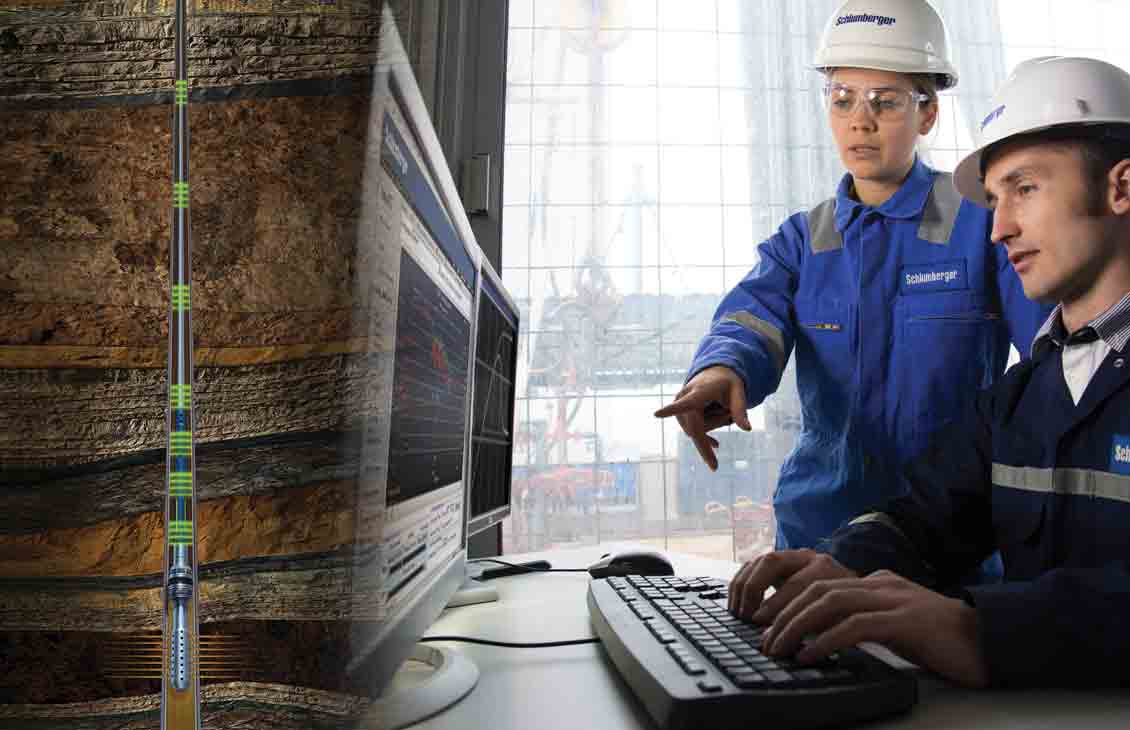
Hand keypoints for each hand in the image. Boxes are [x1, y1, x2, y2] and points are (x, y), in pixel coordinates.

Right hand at [653, 366, 749, 470]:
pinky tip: (717, 446)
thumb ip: (740, 410)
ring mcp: (679, 406)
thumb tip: (747, 429)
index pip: (685, 403)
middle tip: (722, 441)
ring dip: (713, 426)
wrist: (714, 374)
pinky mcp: (680, 414)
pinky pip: (692, 432)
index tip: (657, 414)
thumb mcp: (739, 392)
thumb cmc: (727, 382)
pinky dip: (704, 439)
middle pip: (696, 429)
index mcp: (699, 392)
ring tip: (723, 410)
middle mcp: (683, 398)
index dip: (671, 410)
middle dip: (710, 435)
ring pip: (696, 431)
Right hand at [728, 549, 856, 623]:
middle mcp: (807, 557)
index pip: (797, 582)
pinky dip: (739, 584)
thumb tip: (786, 642)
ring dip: (744, 588)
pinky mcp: (776, 563)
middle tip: (748, 617)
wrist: (851, 596)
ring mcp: (790, 556)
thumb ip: (815, 629)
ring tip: (738, 613)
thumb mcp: (837, 622)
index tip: (762, 624)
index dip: (778, 604)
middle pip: (773, 562)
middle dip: (756, 590)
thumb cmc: (842, 614)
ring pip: (760, 561)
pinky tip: (736, 605)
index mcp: (826, 569)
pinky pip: (751, 566)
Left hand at [761, 570, 989, 687]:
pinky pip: (855, 626)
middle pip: (818, 589)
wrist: (989, 642)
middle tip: (764, 638)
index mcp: (877, 583)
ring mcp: (893, 599)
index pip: (821, 585)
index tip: (768, 625)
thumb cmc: (942, 641)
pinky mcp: (905, 621)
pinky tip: (810, 654)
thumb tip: (825, 637)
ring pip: (830, 603)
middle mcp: (881, 584)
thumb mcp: (895, 626)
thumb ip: (865, 622)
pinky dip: (827, 639)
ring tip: (778, 648)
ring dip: (798, 626)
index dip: (790, 603)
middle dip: (785, 613)